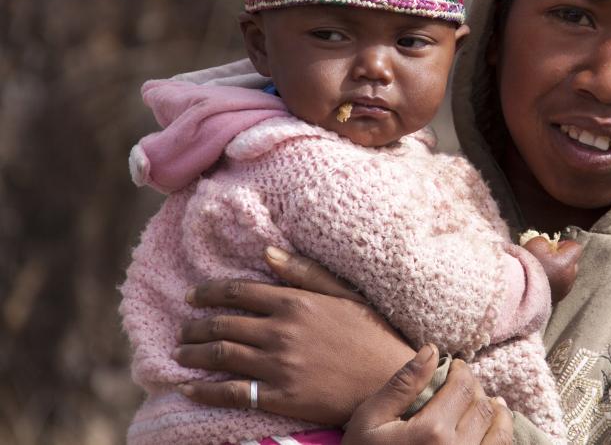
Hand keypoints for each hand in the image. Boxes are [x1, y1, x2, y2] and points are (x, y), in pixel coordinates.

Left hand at [175, 247, 415, 424]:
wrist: (389, 379)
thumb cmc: (371, 333)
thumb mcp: (343, 294)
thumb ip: (304, 272)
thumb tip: (267, 253)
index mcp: (295, 302)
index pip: (238, 292)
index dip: (208, 293)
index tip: (191, 296)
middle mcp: (281, 331)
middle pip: (222, 325)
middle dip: (194, 326)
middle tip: (183, 329)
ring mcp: (279, 366)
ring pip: (220, 357)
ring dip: (193, 355)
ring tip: (180, 355)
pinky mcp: (280, 397)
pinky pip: (232, 393)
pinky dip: (205, 392)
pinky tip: (189, 390)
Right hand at [346, 344, 513, 443]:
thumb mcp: (371, 419)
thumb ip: (403, 384)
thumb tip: (431, 350)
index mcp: (432, 431)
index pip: (463, 387)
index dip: (462, 371)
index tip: (455, 367)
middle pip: (482, 406)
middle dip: (475, 389)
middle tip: (464, 384)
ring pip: (499, 432)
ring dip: (496, 412)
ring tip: (489, 402)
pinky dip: (501, 435)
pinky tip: (495, 427)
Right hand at [522, 236, 582, 301]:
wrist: (518, 291)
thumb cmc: (527, 266)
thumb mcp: (535, 243)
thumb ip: (546, 241)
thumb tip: (547, 245)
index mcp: (567, 263)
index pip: (576, 247)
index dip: (563, 244)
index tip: (551, 247)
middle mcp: (570, 277)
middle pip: (571, 262)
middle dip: (560, 258)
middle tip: (545, 258)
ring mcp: (565, 290)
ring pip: (565, 274)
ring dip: (556, 271)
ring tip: (540, 272)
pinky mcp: (558, 298)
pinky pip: (559, 285)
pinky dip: (551, 282)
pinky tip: (539, 282)